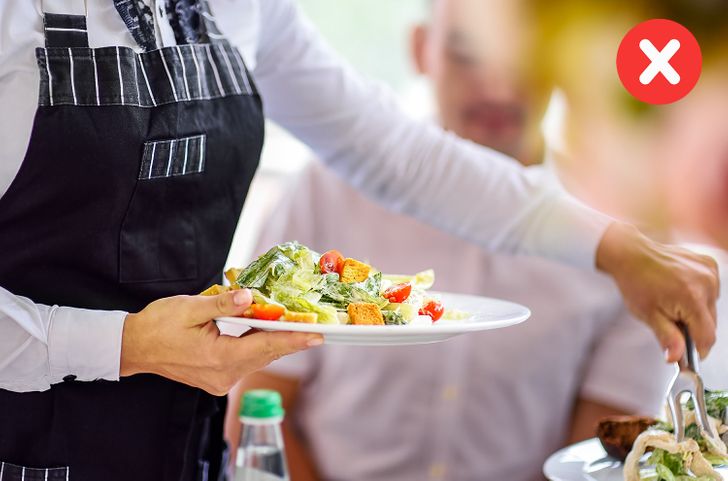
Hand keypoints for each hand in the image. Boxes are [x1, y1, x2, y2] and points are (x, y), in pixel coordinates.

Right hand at [119, 290, 322, 394]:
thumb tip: (249, 297)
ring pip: (256, 358)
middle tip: (317, 327)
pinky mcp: (217, 379)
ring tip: (298, 327)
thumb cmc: (157, 325)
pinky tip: (267, 332)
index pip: (265, 346)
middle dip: (290, 339)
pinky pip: (245, 361)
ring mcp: (220, 381)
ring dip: (274, 342)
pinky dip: (258, 347)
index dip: (293, 339)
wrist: (133, 348)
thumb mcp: (190, 308)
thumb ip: (223, 304)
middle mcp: (223, 375)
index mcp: (219, 358)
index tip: (318, 336)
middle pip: (265, 354)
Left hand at [597, 222, 718, 361]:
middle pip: (710, 323)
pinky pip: (710, 290)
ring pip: (711, 307)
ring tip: (672, 302)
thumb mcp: (648, 315)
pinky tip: (680, 290)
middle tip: (670, 320)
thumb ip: (667, 338)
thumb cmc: (636, 282)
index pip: (707, 337)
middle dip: (693, 328)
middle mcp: (707, 283)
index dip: (696, 349)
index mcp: (693, 297)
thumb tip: (677, 359)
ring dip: (696, 312)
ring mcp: (709, 272)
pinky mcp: (709, 264)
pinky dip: (698, 295)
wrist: (631, 254)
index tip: (685, 353)